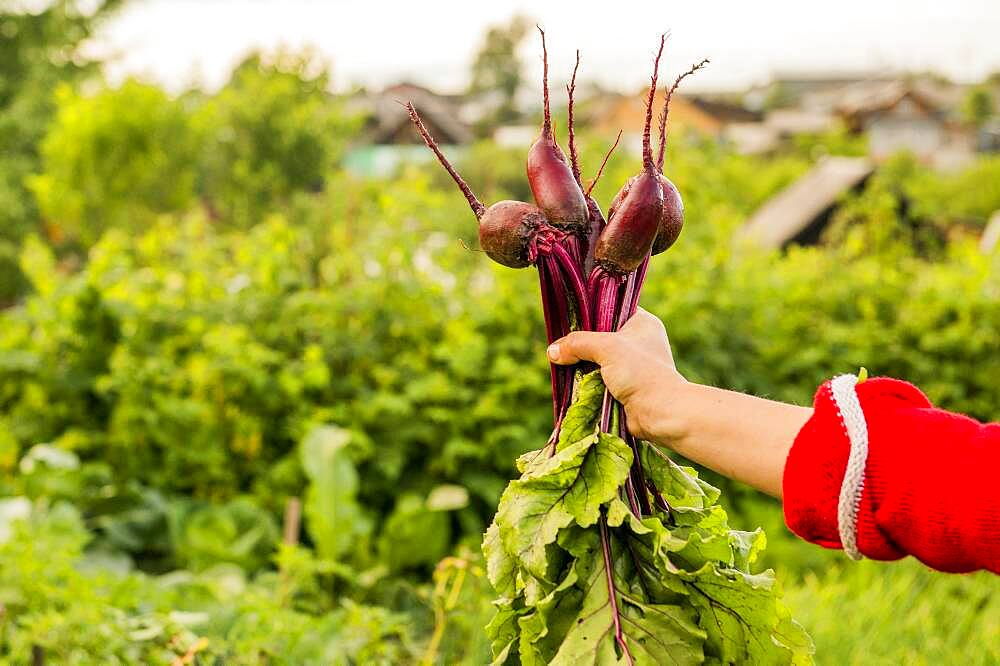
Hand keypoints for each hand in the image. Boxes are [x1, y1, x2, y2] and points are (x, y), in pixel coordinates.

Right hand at [546, 308, 688, 442]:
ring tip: (562, 362)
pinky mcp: (624, 386)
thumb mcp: (606, 348)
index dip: (590, 314)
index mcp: (642, 323)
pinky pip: (598, 378)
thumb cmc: (640, 372)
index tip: (569, 320)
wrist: (659, 412)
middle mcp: (638, 342)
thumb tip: (552, 351)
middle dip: (581, 344)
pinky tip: (571, 380)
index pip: (611, 309)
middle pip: (600, 336)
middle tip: (561, 344)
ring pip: (597, 359)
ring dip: (582, 365)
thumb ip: (577, 344)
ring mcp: (631, 365)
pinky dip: (586, 381)